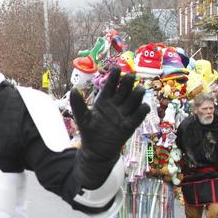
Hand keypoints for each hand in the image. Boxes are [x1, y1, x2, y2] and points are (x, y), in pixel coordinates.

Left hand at [70, 67, 149, 189]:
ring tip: (139, 89)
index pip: (110, 86)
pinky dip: (141, 111)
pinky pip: (137, 117)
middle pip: (123, 91)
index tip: (116, 68)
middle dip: (127, 83)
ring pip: (132, 101)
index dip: (113, 77)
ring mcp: (123, 114)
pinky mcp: (130, 125)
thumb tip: (73, 89)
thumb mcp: (82, 117)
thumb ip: (78, 104)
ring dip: (137, 95)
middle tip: (130, 75)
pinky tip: (144, 106)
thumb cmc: (89, 131)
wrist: (96, 149)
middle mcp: (115, 105)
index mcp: (104, 100)